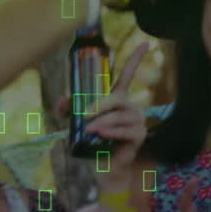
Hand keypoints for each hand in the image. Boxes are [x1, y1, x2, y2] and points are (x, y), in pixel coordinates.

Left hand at [80, 43, 151, 189]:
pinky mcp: (139, 135)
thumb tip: (64, 100)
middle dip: (100, 105)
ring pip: (118, 116)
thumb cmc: (93, 143)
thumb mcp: (76, 124)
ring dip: (101, 123)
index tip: (146, 43)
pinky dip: (110, 132)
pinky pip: (124, 130)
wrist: (104, 168)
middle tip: (83, 115)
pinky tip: (101, 135)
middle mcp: (130, 107)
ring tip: (89, 131)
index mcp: (118, 100)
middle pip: (117, 98)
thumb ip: (69, 110)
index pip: (128, 75)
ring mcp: (138, 120)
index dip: (136, 59)